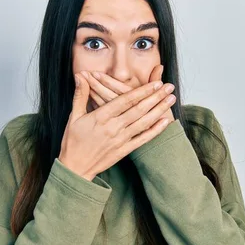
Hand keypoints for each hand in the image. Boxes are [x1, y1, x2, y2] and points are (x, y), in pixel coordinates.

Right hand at [58, 72, 175, 180]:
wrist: (74, 168)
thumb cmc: (73, 142)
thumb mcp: (74, 116)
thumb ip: (80, 95)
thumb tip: (80, 76)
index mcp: (101, 117)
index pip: (126, 100)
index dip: (142, 91)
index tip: (155, 82)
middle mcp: (113, 127)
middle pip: (139, 109)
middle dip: (156, 97)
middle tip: (170, 87)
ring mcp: (120, 140)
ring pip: (144, 122)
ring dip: (159, 110)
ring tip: (171, 99)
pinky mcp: (124, 150)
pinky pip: (142, 139)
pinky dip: (155, 130)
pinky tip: (165, 122)